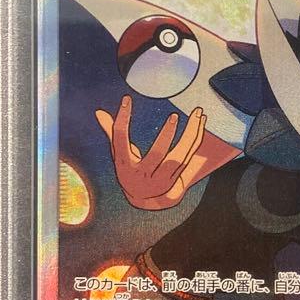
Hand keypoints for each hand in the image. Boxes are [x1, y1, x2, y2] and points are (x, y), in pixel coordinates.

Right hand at [95, 95, 205, 210]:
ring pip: (180, 156)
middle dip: (167, 135)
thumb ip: (112, 133)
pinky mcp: (176, 179)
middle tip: (174, 116)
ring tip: (197, 113)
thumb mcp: (120, 155)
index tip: (126, 100)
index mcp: (124, 166)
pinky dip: (196, 139)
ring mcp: (162, 180)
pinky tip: (200, 123)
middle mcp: (142, 176)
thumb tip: (99, 112)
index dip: (122, 119)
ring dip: (191, 134)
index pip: (120, 140)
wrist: (145, 199)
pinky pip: (189, 156)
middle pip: (158, 154)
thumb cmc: (130, 170)